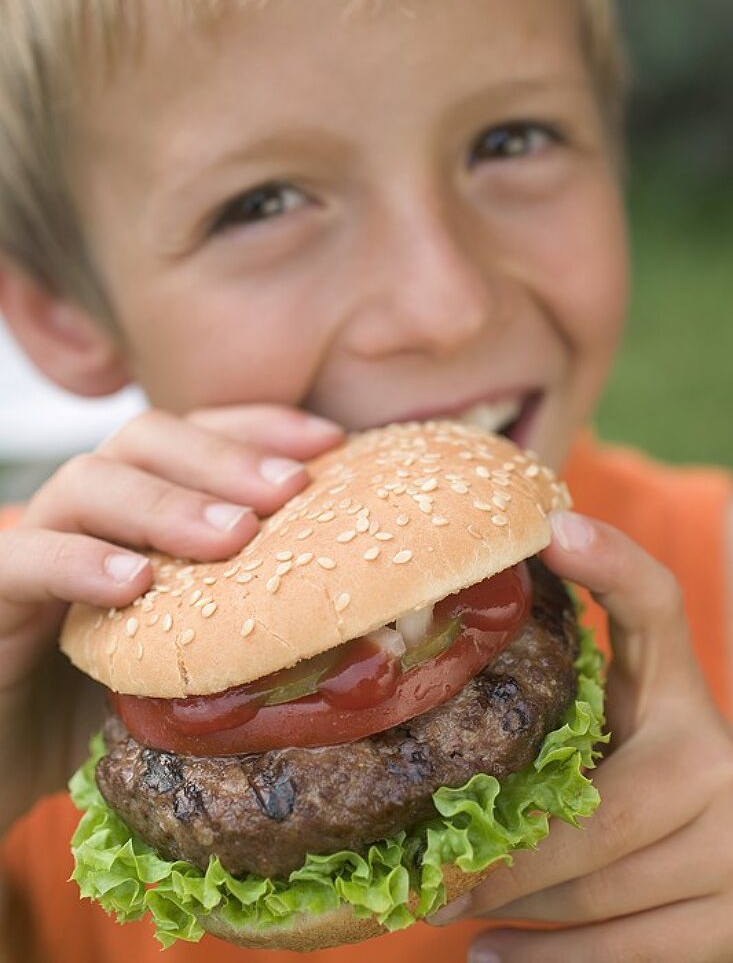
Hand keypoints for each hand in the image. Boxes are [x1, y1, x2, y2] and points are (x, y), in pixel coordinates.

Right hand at [0, 404, 343, 832]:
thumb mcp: (191, 661)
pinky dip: (80, 561)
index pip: (197, 435)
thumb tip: (361, 631)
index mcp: (139, 510)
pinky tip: (134, 583)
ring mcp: (34, 544)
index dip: (259, 427)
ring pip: (91, 481)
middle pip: (149, 439)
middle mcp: (86, 511)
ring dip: (167, 501)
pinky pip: (26, 556)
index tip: (330, 442)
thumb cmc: (106, 708)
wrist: (2, 758)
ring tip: (232, 535)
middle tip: (290, 489)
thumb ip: (246, 628)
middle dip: (225, 456)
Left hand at [430, 512, 732, 962]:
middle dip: (498, 851)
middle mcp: (715, 758)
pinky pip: (630, 952)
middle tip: (421, 868)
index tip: (552, 530)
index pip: (655, 605)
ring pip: (598, 889)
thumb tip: (440, 625)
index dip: (611, 563)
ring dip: (511, 908)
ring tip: (442, 907)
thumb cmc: (640, 771)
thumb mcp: (614, 715)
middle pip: (588, 812)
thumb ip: (555, 685)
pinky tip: (492, 958)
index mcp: (676, 689)